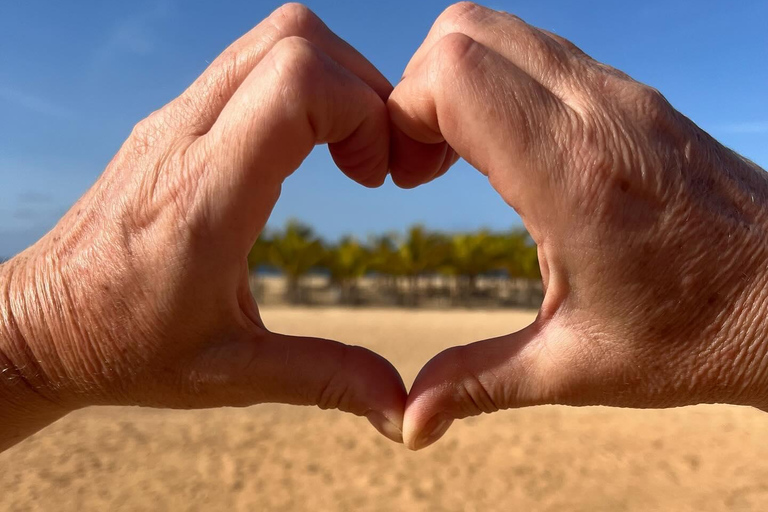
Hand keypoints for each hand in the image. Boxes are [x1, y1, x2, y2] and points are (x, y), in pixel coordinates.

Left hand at [0, 4, 405, 451]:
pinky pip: (249, 64)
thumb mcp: (231, 374)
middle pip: (294, 37)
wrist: (40, 324)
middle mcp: (186, 138)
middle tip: (375, 158)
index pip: (298, 82)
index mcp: (206, 196)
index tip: (376, 175)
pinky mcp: (170, 121)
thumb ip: (324, 379)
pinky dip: (300, 85)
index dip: (364, 110)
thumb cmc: (127, 347)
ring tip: (350, 151)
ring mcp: (173, 120)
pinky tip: (306, 149)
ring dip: (332, 79)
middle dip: (361, 85)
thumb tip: (403, 407)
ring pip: (271, 38)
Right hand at [389, 2, 767, 449]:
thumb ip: (477, 383)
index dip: (401, 113)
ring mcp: (622, 95)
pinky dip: (497, 84)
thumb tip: (408, 423)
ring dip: (456, 83)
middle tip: (420, 164)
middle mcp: (598, 114)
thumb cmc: (696, 336)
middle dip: (416, 91)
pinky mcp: (635, 97)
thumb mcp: (574, 368)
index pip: (454, 75)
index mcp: (574, 176)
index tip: (404, 176)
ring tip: (454, 158)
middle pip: (464, 32)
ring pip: (501, 32)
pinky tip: (507, 153)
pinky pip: (539, 53)